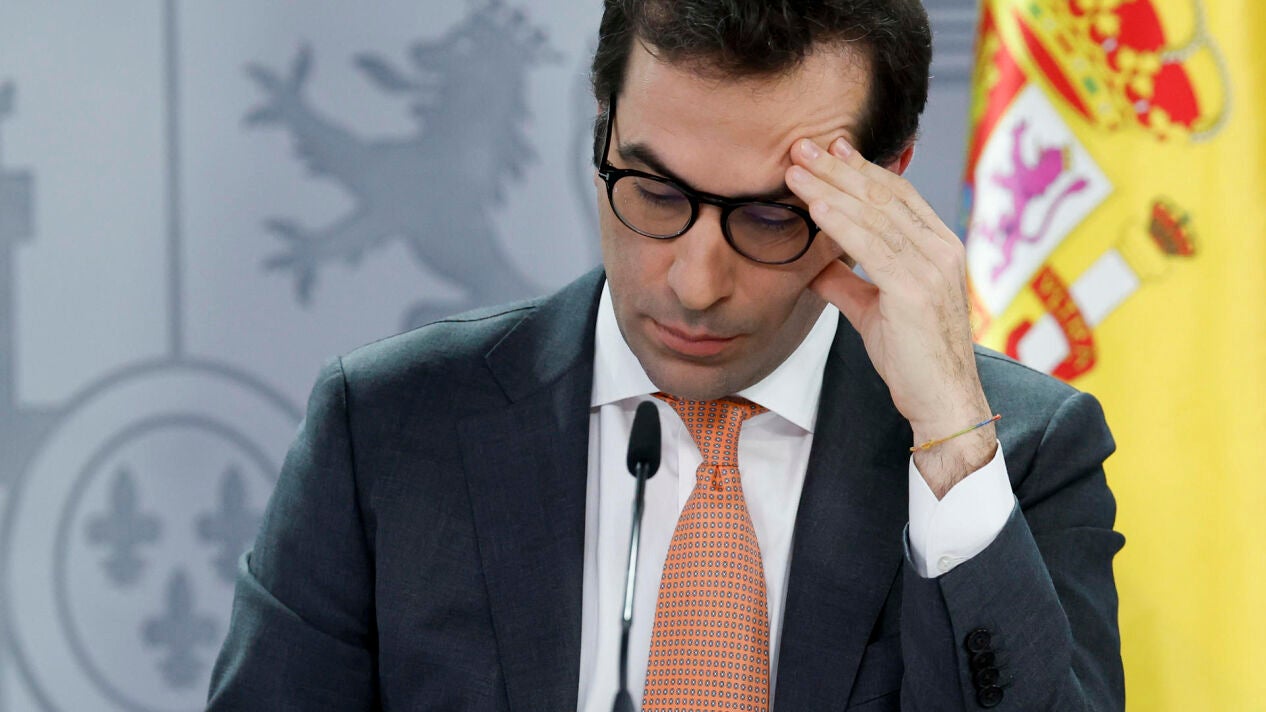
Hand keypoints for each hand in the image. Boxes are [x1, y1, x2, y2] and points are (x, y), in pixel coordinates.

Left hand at [786, 137, 995, 495]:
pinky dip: (842, 223)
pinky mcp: (916, 289)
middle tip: (802, 145)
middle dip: (839, 168)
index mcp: (939, 248)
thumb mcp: (875, 311)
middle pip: (884, 194)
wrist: (943, 403)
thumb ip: (847, 282)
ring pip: (875, 214)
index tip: (829, 150)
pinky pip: (873, 246)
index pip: (897, 195)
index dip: (861, 170)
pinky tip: (816, 207)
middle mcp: (941, 249)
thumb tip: (812, 263)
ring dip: (830, 188)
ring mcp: (932, 266)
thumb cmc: (914, 360)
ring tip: (795, 169)